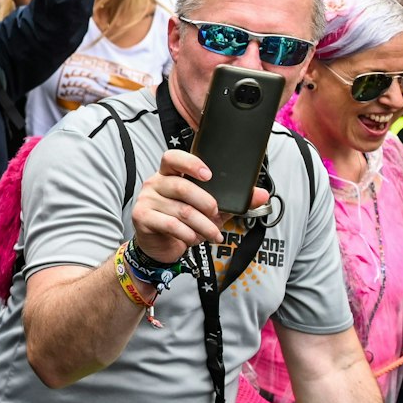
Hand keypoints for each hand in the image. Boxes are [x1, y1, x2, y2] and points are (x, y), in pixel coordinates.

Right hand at [131, 149, 266, 263]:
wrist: (160, 245)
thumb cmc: (183, 222)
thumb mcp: (210, 210)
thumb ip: (232, 201)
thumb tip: (261, 195)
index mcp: (169, 174)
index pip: (173, 158)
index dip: (191, 163)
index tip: (209, 175)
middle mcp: (155, 183)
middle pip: (182, 186)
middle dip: (206, 203)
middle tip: (217, 213)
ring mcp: (147, 199)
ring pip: (181, 210)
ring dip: (203, 225)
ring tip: (212, 233)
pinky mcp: (142, 216)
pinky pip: (170, 224)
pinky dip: (188, 234)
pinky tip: (195, 238)